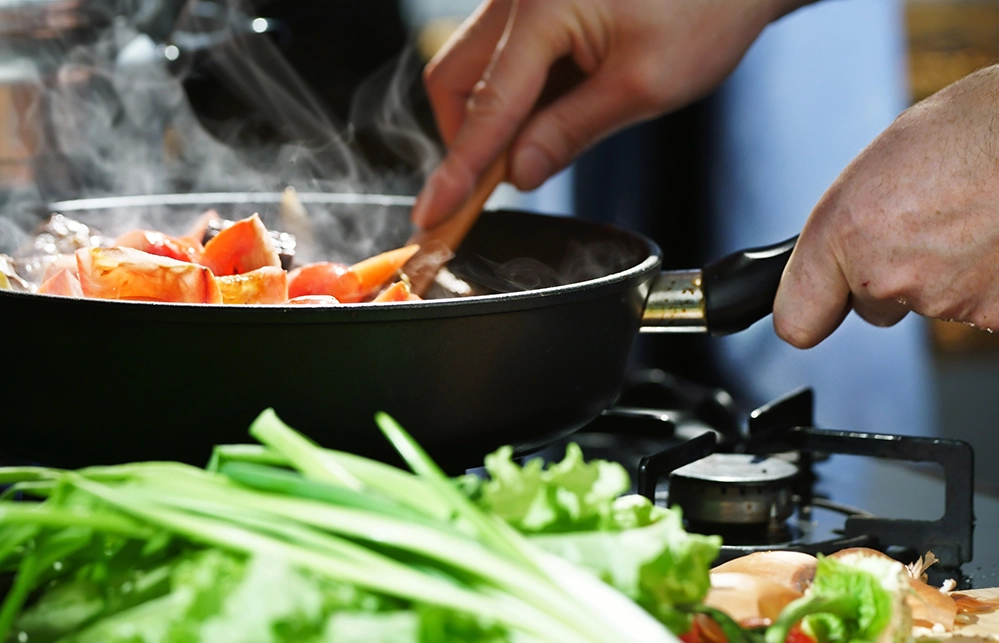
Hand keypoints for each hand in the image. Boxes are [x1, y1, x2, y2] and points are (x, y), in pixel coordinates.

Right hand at [411, 0, 806, 227]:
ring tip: (544, 141)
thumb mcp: (643, 86)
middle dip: (466, 138)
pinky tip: (556, 110)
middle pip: (453, 78)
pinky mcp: (536, 2)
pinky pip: (501, 56)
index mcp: (543, 5)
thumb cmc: (707, 8)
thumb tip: (520, 174)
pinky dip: (514, 95)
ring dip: (493, 117)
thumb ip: (571, 132)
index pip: (485, 106)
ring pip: (472, 68)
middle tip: (497, 183)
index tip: (431, 214)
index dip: (458, 170)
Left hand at [774, 64, 998, 347]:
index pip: (797, 321)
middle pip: (872, 305)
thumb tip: (841, 258)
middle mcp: (885, 275)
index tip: (819, 305)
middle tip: (930, 223)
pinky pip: (979, 308)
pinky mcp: (994, 315)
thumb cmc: (973, 128)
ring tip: (973, 215)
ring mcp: (942, 299)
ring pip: (928, 303)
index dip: (813, 311)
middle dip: (893, 275)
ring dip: (945, 272)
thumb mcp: (882, 165)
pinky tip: (996, 237)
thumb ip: (851, 225)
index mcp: (844, 231)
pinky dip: (989, 282)